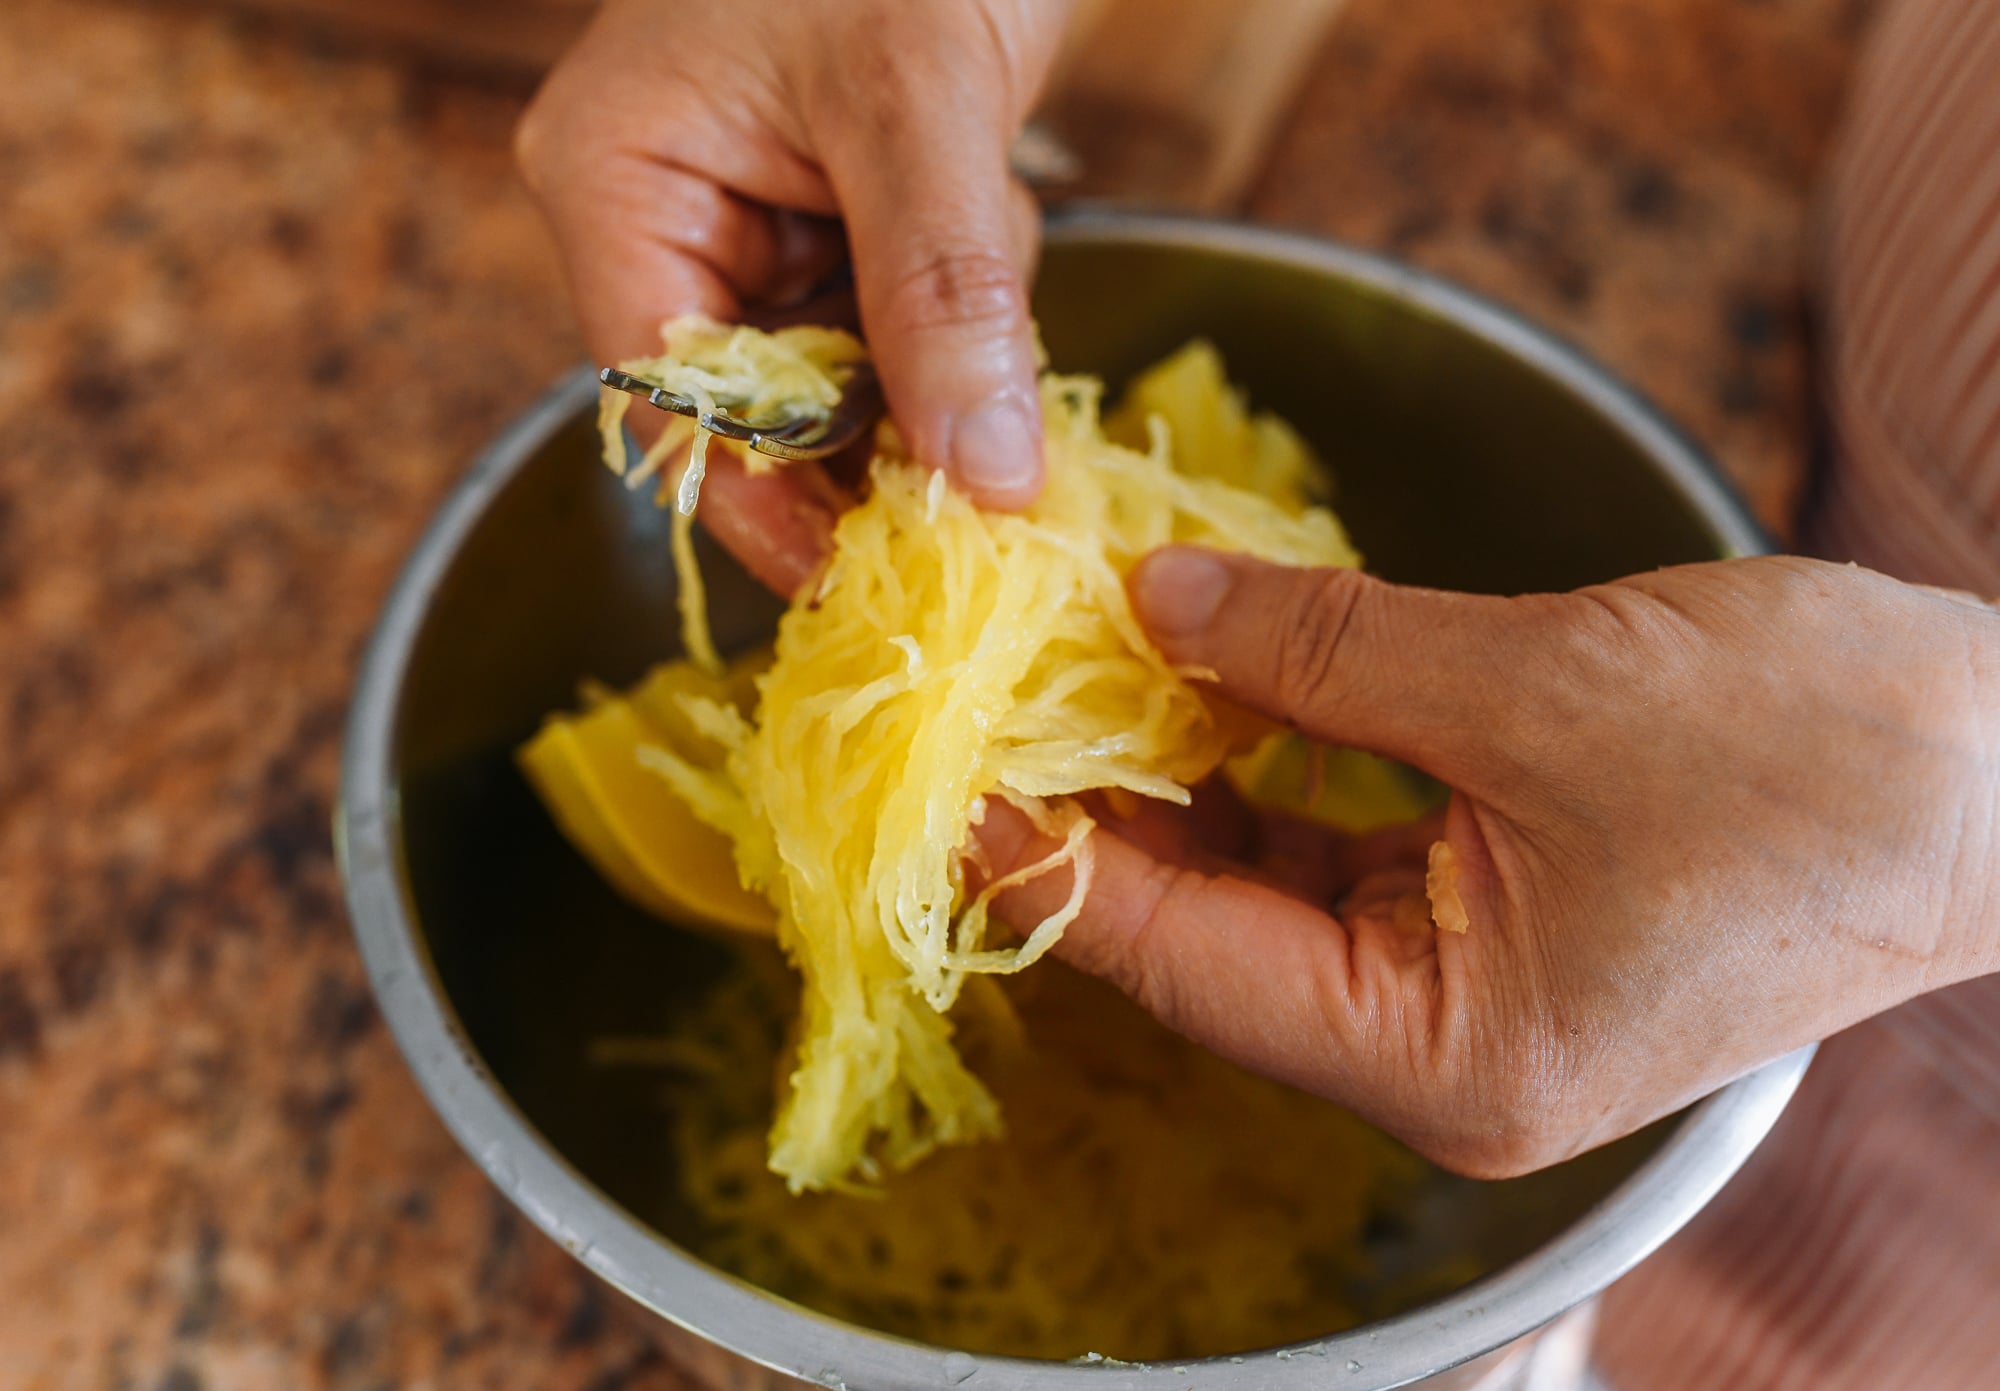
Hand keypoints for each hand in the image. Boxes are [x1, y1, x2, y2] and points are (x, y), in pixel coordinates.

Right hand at [517, 0, 1068, 593]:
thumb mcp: (917, 100)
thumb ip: (943, 293)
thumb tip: (981, 479)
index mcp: (616, 182)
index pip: (668, 403)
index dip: (765, 507)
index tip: (871, 578)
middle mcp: (666, 218)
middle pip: (760, 410)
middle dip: (879, 433)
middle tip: (980, 477)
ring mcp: (754, 225)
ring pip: (848, 377)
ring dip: (942, 361)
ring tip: (989, 248)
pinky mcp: (834, 222)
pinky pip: (899, 324)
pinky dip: (968, 316)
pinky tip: (998, 230)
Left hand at [989, 553, 1999, 1175]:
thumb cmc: (1824, 757)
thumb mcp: (1539, 687)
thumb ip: (1322, 649)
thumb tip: (1153, 599)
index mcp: (1445, 1062)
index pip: (1179, 960)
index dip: (1041, 856)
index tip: (929, 768)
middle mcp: (1438, 1049)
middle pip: (1204, 930)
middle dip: (1095, 804)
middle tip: (975, 690)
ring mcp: (1468, 986)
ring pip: (1262, 883)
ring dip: (1174, 772)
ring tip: (1058, 665)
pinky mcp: (1502, 914)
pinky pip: (1336, 846)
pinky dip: (1268, 761)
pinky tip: (1192, 673)